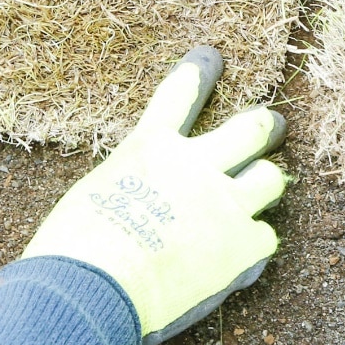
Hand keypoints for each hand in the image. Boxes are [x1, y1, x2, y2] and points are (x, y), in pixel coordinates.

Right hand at [23, 47, 286, 344]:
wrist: (91, 287)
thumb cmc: (73, 245)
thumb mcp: (93, 195)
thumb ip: (128, 188)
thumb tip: (142, 203)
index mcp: (149, 147)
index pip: (178, 95)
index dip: (198, 73)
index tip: (211, 58)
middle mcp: (194, 165)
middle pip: (249, 128)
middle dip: (263, 124)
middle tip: (272, 124)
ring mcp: (223, 203)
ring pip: (270, 178)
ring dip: (264, 183)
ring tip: (261, 188)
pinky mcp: (241, 246)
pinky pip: (266, 237)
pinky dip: (253, 244)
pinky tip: (242, 254)